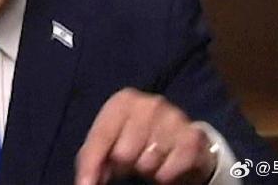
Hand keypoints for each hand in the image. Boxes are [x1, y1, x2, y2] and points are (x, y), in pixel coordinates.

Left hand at [75, 88, 217, 184]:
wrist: (183, 139)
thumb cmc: (138, 138)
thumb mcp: (112, 140)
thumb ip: (94, 157)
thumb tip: (85, 181)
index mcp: (123, 101)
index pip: (101, 136)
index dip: (91, 165)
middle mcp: (149, 104)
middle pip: (123, 153)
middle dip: (124, 166)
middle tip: (131, 162)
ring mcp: (173, 117)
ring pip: (147, 163)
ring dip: (146, 170)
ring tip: (150, 160)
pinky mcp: (192, 137)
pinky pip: (168, 172)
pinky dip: (164, 176)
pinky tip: (166, 164)